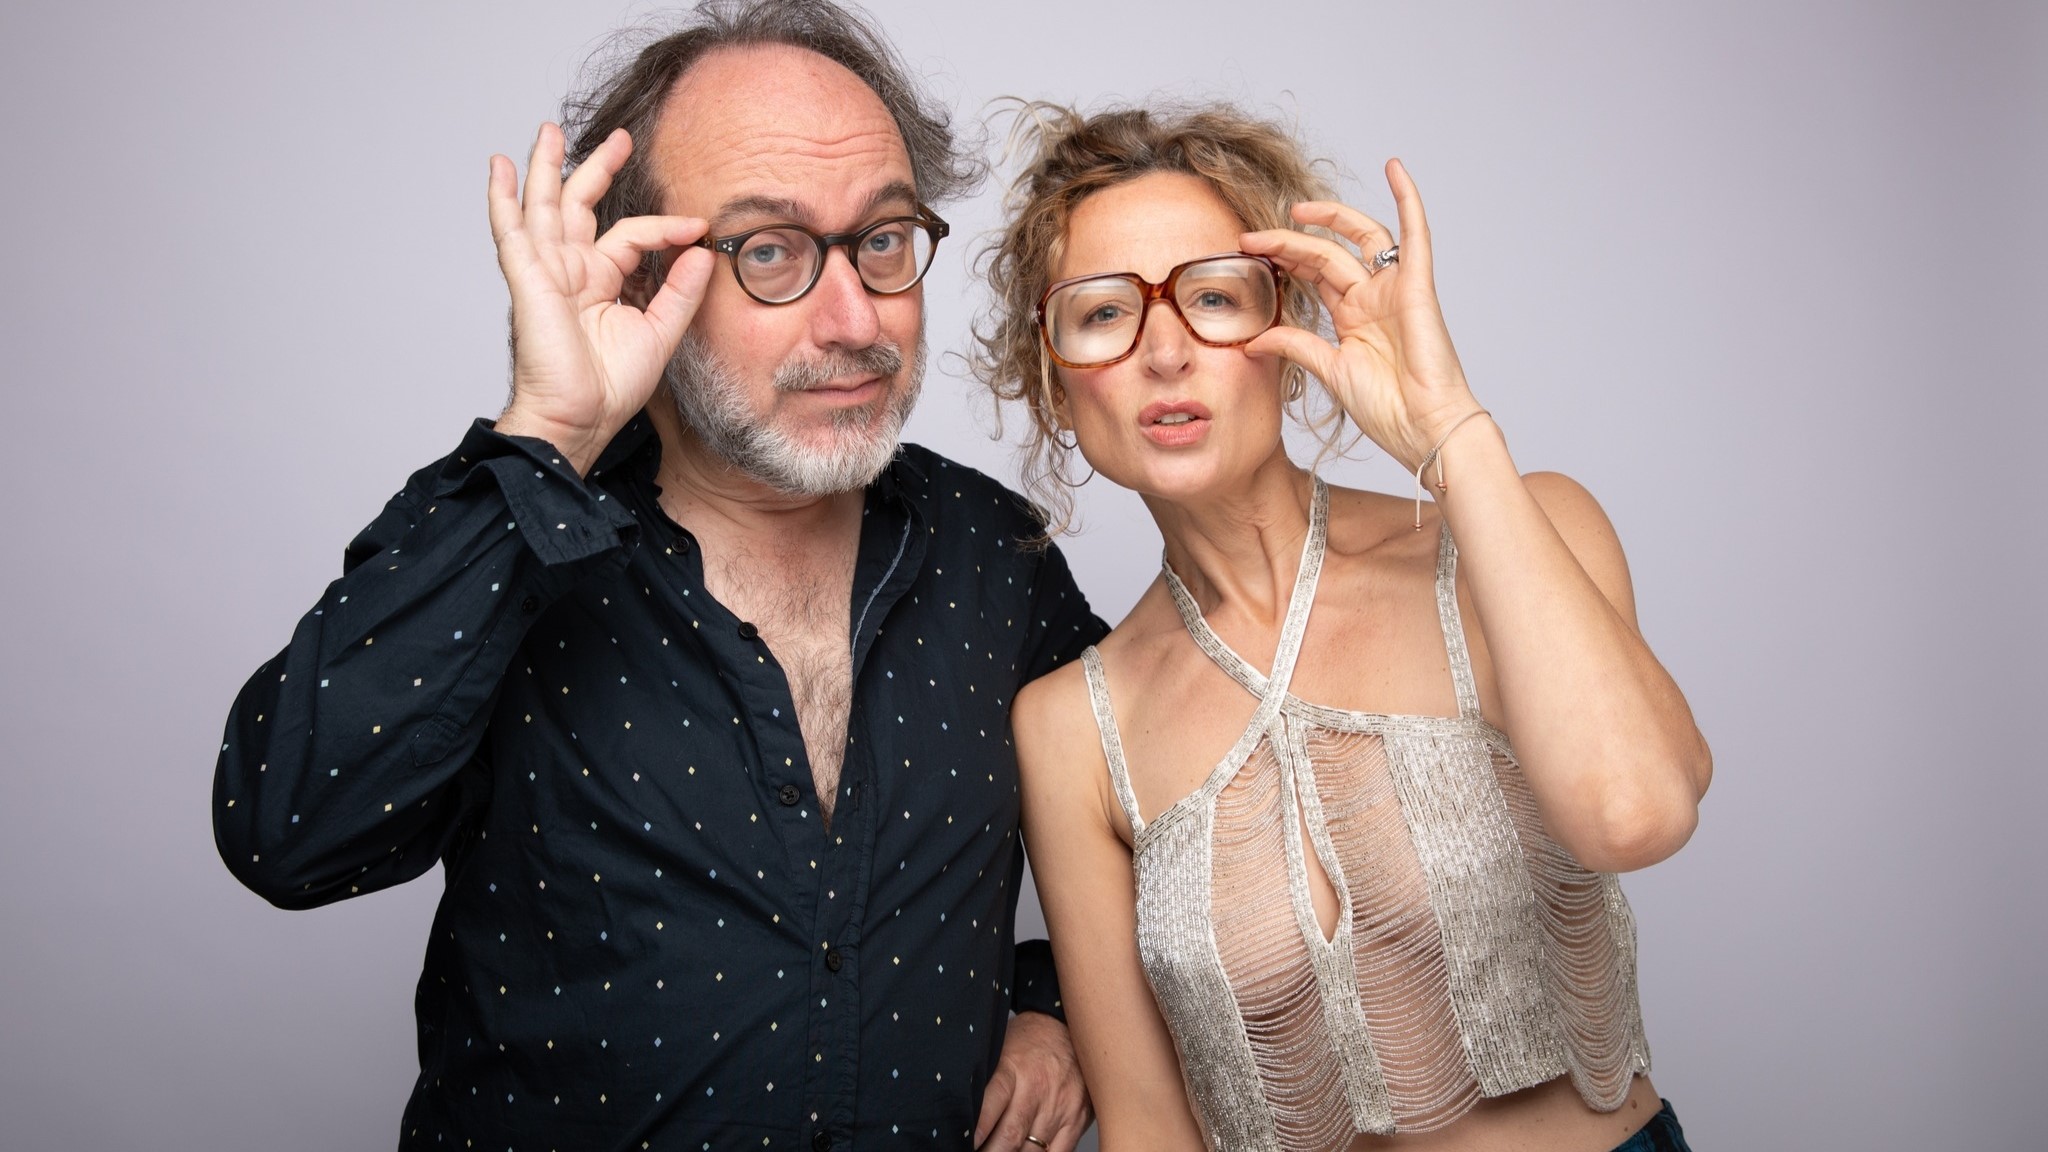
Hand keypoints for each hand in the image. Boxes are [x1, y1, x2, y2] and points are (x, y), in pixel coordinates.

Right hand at [486, 123, 715, 473]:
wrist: (580, 420)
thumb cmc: (611, 388)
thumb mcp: (660, 331)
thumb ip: (681, 289)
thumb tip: (702, 249)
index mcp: (600, 282)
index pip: (631, 236)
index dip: (664, 227)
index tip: (697, 227)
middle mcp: (572, 272)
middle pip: (580, 206)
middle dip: (596, 169)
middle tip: (619, 138)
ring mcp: (547, 273)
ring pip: (544, 208)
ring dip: (546, 168)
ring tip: (549, 131)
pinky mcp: (528, 280)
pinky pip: (511, 232)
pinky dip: (503, 199)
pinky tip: (500, 168)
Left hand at [974, 1011, 1092, 1151]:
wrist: (1066, 1027)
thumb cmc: (1027, 1042)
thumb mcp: (999, 1050)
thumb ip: (985, 1082)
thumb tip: (961, 1111)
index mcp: (1012, 1069)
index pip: (989, 1108)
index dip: (977, 1133)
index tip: (966, 1144)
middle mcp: (1037, 1090)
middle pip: (1010, 1137)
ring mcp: (1060, 1106)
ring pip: (1032, 1151)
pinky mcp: (1078, 1118)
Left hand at [1241, 158, 1481, 473]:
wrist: (1423, 427)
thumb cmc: (1388, 408)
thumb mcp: (1329, 371)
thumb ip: (1296, 347)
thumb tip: (1253, 338)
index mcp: (1353, 318)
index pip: (1314, 275)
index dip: (1283, 259)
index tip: (1247, 251)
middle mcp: (1373, 298)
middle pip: (1328, 255)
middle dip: (1289, 243)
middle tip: (1251, 237)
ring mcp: (1395, 289)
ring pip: (1360, 239)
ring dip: (1331, 219)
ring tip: (1296, 211)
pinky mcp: (1417, 287)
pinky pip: (1416, 234)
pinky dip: (1408, 199)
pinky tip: (1395, 169)